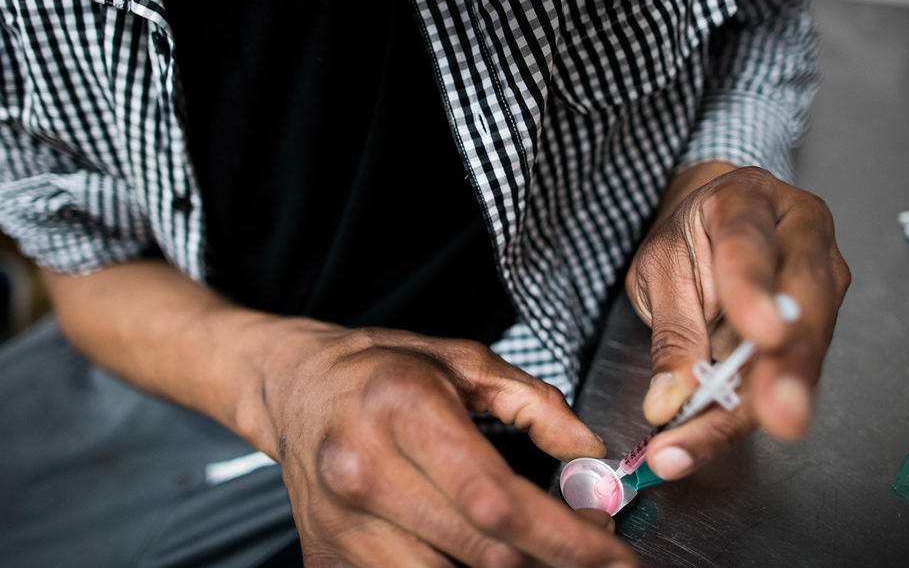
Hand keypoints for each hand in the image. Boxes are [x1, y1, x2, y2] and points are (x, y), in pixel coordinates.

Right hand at [260, 322, 637, 566]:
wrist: (295, 386)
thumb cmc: (381, 369)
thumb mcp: (462, 360)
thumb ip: (533, 402)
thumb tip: (588, 450)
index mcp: (402, 408)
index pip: (497, 499)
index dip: (566, 536)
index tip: (613, 551)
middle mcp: (363, 470)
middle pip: (482, 554)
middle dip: (554, 562)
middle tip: (592, 552)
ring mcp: (340, 523)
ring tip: (539, 552)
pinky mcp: (325, 557)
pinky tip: (483, 555)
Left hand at [625, 165, 849, 479]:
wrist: (716, 224)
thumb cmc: (690, 237)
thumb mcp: (661, 266)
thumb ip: (671, 329)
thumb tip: (669, 399)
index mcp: (747, 201)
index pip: (751, 243)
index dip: (755, 290)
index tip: (759, 333)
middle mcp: (801, 236)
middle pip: (805, 303)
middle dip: (789, 366)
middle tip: (777, 416)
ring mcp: (821, 282)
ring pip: (805, 348)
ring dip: (767, 404)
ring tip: (714, 441)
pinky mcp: (818, 327)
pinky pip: (787, 374)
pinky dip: (746, 414)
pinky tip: (708, 440)